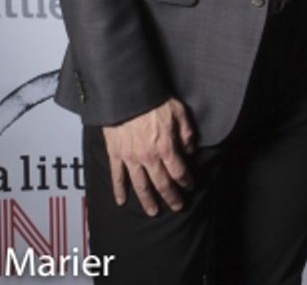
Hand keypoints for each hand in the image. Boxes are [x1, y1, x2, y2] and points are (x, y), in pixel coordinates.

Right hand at [102, 98, 195, 214]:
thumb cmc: (153, 100)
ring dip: (147, 200)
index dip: (186, 181)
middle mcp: (148, 157)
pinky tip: (122, 201)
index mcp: (166, 147)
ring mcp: (130, 158)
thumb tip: (190, 150)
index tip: (191, 187)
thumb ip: (186, 133)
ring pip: (140, 185)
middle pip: (162, 183)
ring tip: (153, 212)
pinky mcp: (115, 154)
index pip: (179, 172)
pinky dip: (119, 190)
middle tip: (177, 207)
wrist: (126, 94)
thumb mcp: (179, 112)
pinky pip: (117, 176)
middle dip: (171, 197)